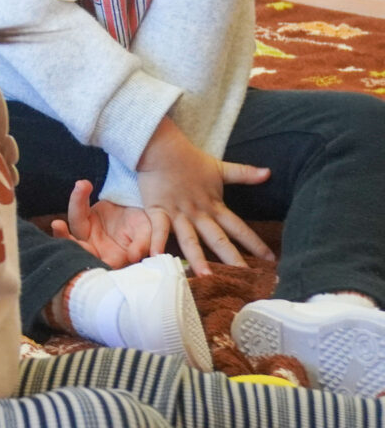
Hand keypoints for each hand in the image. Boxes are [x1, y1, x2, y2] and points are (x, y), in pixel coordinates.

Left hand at [50, 180, 159, 267]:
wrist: (141, 206)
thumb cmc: (146, 225)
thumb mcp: (148, 233)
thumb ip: (142, 244)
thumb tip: (134, 256)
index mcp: (114, 258)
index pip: (98, 265)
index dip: (89, 264)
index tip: (83, 255)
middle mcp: (97, 249)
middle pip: (78, 253)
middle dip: (69, 247)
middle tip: (61, 235)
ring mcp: (88, 234)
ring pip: (70, 235)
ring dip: (62, 231)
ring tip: (57, 224)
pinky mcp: (84, 218)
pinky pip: (77, 211)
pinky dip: (78, 199)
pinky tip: (83, 186)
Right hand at [133, 117, 272, 272]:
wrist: (162, 148)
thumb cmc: (189, 160)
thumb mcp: (219, 168)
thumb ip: (243, 173)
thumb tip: (268, 172)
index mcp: (214, 206)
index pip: (239, 228)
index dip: (255, 244)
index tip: (271, 260)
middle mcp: (199, 213)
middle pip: (218, 240)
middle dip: (232, 260)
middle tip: (244, 279)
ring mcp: (178, 213)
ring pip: (190, 240)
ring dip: (197, 258)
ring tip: (205, 276)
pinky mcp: (158, 210)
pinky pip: (158, 229)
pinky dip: (156, 242)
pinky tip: (156, 257)